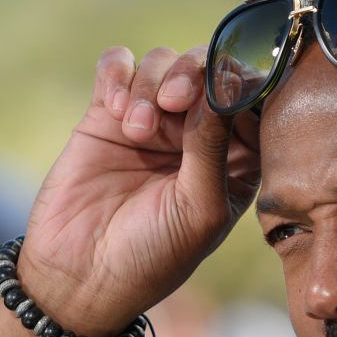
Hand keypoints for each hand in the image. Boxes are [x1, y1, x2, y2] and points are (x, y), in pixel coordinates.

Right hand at [17, 45, 260, 334]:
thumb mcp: (199, 209)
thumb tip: (223, 86)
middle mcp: (199, 133)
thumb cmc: (154, 255)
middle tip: (176, 100)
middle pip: (210, 68)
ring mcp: (154, 120)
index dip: (247, 82)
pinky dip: (120, 74)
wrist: (82, 275)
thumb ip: (213, 148)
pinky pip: (119, 65)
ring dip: (153, 83)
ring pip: (165, 61)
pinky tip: (117, 109)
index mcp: (237, 159)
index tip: (234, 83)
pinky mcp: (108, 113)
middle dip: (196, 73)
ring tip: (137, 130)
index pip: (254, 101)